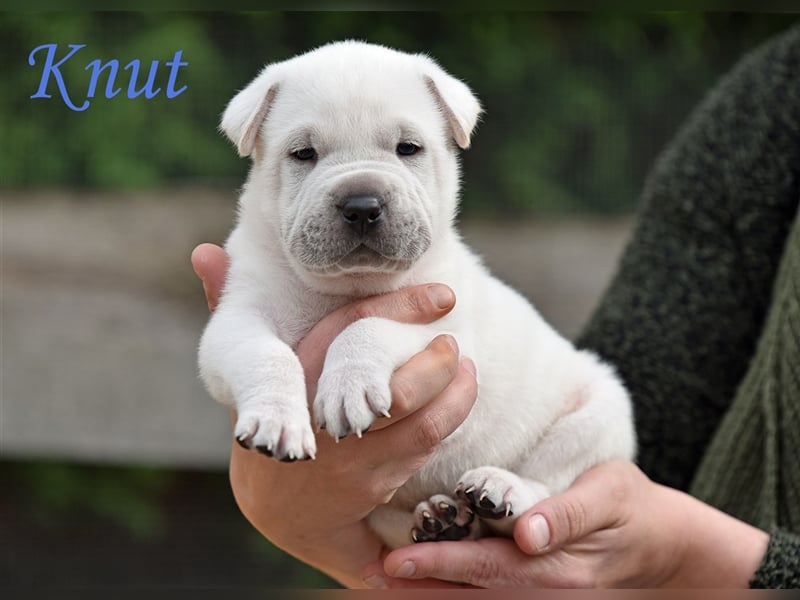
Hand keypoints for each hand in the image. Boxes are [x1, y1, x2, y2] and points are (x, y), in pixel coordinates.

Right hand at [191, 243, 478, 587]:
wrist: (278, 506)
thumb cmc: (270, 414)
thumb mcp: (246, 364)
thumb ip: (225, 304)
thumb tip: (201, 250)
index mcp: (293, 379)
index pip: (351, 333)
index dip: (404, 309)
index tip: (446, 294)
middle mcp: (323, 421)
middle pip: (394, 390)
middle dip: (435, 363)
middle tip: (455, 338)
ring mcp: (352, 459)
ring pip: (420, 425)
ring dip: (454, 393)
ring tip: (468, 365)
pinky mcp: (374, 483)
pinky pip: (422, 450)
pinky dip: (450, 420)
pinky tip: (463, 393)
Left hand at [363, 460, 769, 587]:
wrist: (663, 543)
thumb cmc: (632, 506)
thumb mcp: (611, 493)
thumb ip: (570, 513)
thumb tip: (529, 533)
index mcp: (555, 562)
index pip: (487, 567)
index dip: (441, 565)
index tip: (397, 561)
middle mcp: (543, 587)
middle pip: (471, 593)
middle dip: (419, 587)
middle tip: (367, 579)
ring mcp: (542, 596)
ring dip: (429, 595)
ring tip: (380, 587)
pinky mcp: (539, 593)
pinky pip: (492, 598)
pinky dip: (457, 593)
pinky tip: (425, 587)